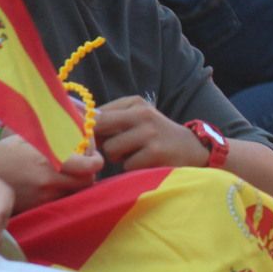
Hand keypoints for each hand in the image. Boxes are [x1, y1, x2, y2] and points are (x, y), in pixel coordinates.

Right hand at [0, 135, 100, 211]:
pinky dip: (64, 191)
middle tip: (84, 164)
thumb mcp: (30, 138)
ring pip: (76, 192)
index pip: (90, 166)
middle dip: (90, 173)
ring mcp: (45, 196)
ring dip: (77, 182)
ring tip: (69, 172)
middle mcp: (50, 181)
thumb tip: (81, 135)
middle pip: (88, 182)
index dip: (96, 160)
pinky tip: (55, 182)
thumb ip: (57, 139)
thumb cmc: (5, 153)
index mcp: (50, 160)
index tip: (94, 156)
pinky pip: (62, 200)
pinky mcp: (39, 206)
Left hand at [93, 96, 210, 170]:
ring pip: (111, 149)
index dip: (89, 128)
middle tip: (112, 148)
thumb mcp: (139, 118)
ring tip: (135, 155)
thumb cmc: (158, 135)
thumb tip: (77, 123)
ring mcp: (150, 133)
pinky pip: (127, 165)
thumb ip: (112, 118)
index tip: (95, 138)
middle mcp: (142, 114)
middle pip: (99, 128)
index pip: (96, 113)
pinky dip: (133, 168)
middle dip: (100, 142)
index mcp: (135, 103)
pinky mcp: (156, 152)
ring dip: (119, 158)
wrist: (194, 149)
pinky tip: (146, 164)